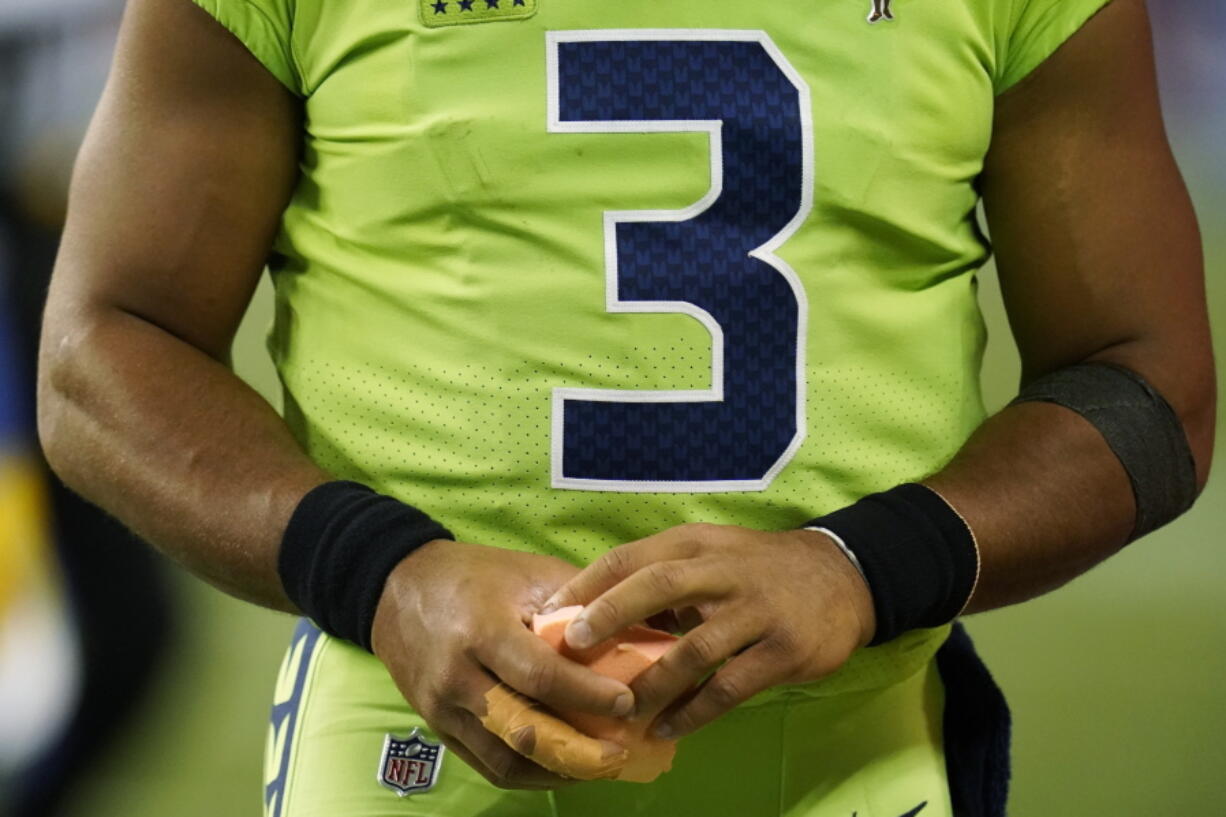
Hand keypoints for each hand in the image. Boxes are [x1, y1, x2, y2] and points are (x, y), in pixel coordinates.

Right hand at [371, 539, 634, 789]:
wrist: (397, 590)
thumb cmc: (474, 576)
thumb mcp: (528, 573)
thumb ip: (580, 600)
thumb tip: (639, 625)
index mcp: (481, 630)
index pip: (540, 675)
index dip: (588, 694)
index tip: (627, 702)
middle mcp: (458, 677)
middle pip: (524, 731)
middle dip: (579, 750)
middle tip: (622, 751)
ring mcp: (443, 709)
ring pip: (506, 760)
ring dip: (558, 770)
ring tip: (601, 765)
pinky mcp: (439, 729)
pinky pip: (488, 766)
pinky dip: (531, 774)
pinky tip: (565, 767)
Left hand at [540, 524, 875, 739]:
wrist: (843, 576)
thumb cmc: (760, 569)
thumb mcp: (713, 554)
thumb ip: (663, 577)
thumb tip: (595, 615)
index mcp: (698, 544)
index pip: (632, 555)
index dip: (588, 583)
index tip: (548, 612)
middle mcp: (724, 570)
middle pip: (657, 585)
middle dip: (609, 615)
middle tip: (570, 648)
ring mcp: (757, 610)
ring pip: (693, 649)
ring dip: (652, 682)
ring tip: (621, 708)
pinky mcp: (784, 650)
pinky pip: (730, 687)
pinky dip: (696, 710)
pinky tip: (670, 727)